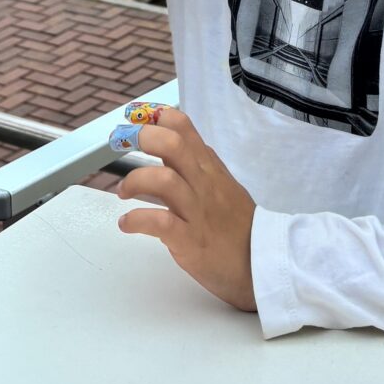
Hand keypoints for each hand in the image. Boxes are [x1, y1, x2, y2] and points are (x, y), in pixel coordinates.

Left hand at [115, 108, 256, 312]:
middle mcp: (203, 184)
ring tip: (123, 192)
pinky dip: (136, 220)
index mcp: (210, 168)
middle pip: (173, 144)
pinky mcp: (190, 240)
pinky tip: (127, 223)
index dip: (156, 118)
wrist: (261, 266)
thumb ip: (205, 166)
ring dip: (134, 181)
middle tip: (122, 144)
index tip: (136, 119)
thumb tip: (185, 147)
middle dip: (142, 137)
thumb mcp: (227, 187)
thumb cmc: (240, 229)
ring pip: (164, 180)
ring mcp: (197, 211)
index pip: (184, 128)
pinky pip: (160, 222)